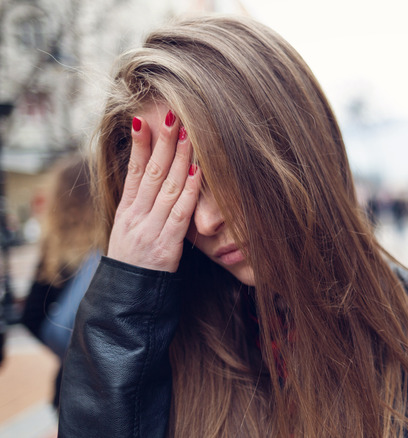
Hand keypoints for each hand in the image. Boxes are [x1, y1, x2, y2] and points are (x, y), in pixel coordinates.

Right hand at [107, 110, 199, 271]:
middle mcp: (135, 217)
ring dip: (179, 157)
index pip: (133, 171)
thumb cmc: (134, 266)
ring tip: (188, 132)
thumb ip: (140, 208)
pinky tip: (197, 170)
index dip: (139, 145)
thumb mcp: (128, 233)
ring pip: (167, 187)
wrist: (125, 301)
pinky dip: (189, 190)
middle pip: (150, 172)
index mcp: (125, 212)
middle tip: (171, 114)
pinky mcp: (165, 245)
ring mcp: (149, 230)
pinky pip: (180, 213)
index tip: (144, 119)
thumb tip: (148, 181)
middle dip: (162, 142)